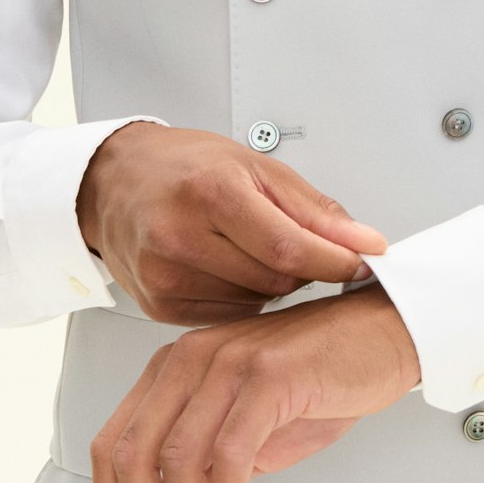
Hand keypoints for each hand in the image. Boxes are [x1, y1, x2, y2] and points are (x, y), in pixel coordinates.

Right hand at [77, 122, 387, 322]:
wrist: (116, 181)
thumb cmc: (185, 167)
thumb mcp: (258, 168)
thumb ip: (316, 211)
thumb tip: (367, 244)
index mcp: (209, 192)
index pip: (290, 247)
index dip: (335, 261)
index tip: (363, 262)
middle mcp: (179, 236)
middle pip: (276, 279)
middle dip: (302, 267)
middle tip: (294, 242)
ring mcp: (164, 276)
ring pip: (256, 302)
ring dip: (270, 283)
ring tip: (247, 247)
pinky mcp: (158, 305)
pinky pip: (228, 315)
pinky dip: (241, 296)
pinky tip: (225, 267)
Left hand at [91, 282, 421, 482]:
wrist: (388, 333)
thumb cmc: (324, 376)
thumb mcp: (252, 423)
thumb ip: (211, 460)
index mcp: (173, 368)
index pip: (115, 442)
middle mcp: (189, 358)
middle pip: (134, 454)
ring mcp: (226, 363)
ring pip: (179, 459)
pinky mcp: (267, 375)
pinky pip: (231, 453)